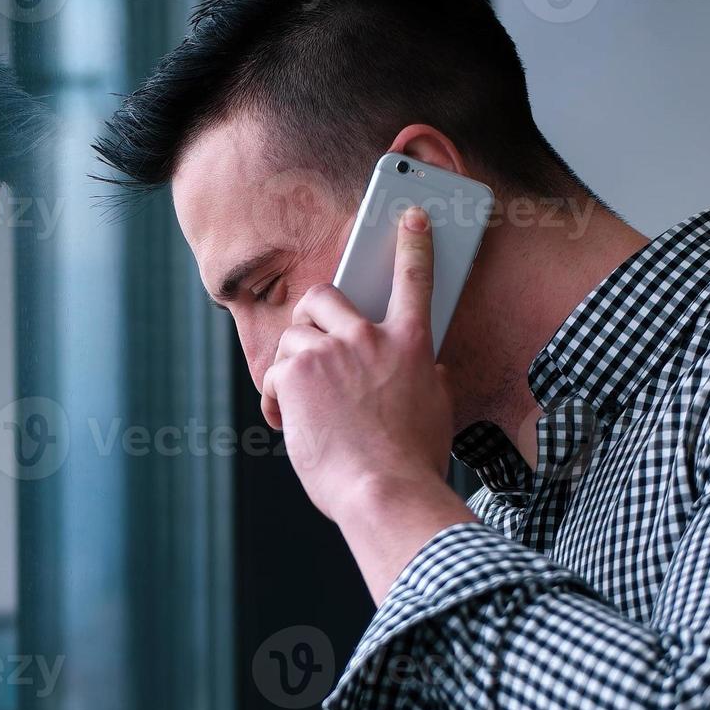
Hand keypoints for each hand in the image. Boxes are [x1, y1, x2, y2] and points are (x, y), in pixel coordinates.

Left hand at [261, 206, 455, 521]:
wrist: (384, 492)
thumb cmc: (412, 462)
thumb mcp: (435, 410)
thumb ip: (426, 378)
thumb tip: (426, 370)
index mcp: (411, 345)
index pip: (414, 280)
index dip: (413, 243)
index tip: (411, 218)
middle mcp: (369, 339)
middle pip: (324, 295)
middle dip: (311, 314)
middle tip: (311, 343)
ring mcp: (330, 354)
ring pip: (294, 336)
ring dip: (292, 365)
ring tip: (303, 401)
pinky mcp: (295, 374)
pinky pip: (273, 371)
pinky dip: (275, 396)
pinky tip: (287, 420)